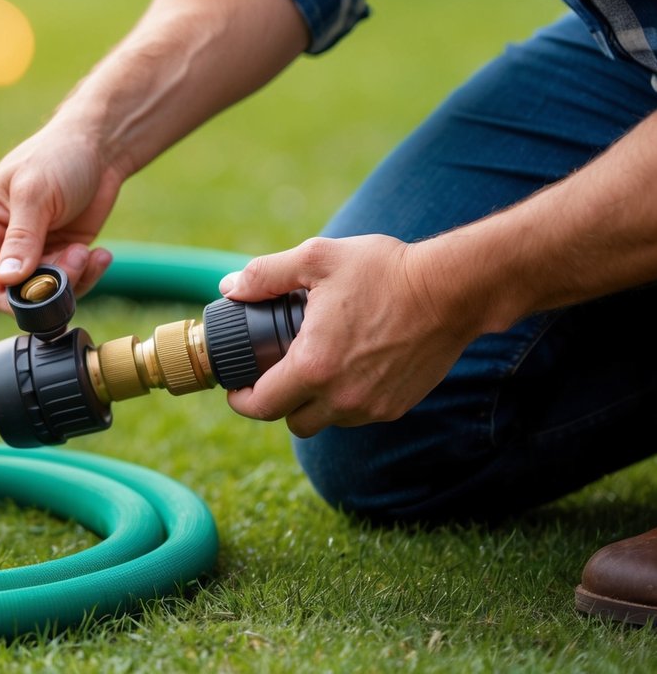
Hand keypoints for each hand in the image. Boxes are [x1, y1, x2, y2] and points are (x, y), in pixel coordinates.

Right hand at [0, 124, 120, 311]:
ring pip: (46, 290)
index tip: (34, 295)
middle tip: (74, 261)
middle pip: (16, 290)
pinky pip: (70, 282)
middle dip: (47, 285)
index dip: (3, 295)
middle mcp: (3, 242)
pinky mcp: (62, 253)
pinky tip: (100, 254)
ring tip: (87, 252)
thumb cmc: (59, 156)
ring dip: (71, 279)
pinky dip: (87, 274)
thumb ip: (21, 239)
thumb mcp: (35, 194)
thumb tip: (7, 280)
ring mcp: (34, 250)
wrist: (102, 145)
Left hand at [219, 235, 480, 437]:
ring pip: (326, 422)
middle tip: (273, 376)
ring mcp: (372, 406)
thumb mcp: (317, 259)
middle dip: (277, 403)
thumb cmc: (384, 271)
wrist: (452, 290)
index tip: (236, 387)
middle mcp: (341, 396)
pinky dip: (346, 401)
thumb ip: (266, 274)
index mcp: (313, 365)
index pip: (262, 406)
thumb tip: (229, 287)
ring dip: (313, 403)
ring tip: (313, 367)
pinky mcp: (397, 406)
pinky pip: (358, 415)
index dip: (241, 401)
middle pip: (292, 422)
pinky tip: (348, 369)